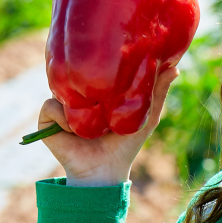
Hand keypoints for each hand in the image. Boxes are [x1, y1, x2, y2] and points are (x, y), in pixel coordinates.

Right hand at [34, 65, 179, 185]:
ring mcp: (59, 103)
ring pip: (61, 87)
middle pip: (72, 72)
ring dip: (76, 104)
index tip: (103, 52)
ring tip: (89, 121)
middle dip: (81, 76)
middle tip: (94, 83)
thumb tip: (175, 67)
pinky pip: (50, 104)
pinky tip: (74, 131)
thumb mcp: (146, 115)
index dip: (95, 61)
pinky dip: (64, 119)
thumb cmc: (126, 144)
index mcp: (95, 90)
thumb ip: (157, 92)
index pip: (91, 66)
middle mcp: (76, 94)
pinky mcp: (46, 117)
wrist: (103, 169)